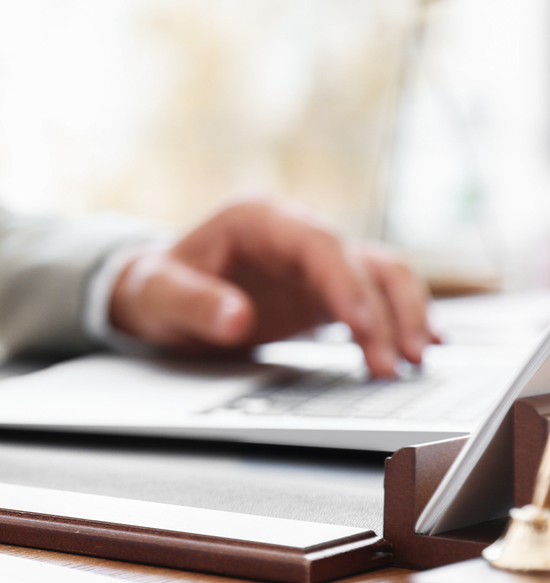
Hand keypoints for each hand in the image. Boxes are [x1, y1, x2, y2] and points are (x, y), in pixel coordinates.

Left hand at [108, 199, 438, 376]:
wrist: (159, 293)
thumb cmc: (158, 287)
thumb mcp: (159, 295)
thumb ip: (194, 304)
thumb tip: (236, 319)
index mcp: (256, 218)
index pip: (317, 243)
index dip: (346, 283)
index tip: (363, 327)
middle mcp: (294, 231)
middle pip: (358, 261)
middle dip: (383, 312)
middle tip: (395, 364)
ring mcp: (314, 260)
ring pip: (380, 275)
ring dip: (403, 315)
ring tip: (415, 361)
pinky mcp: (324, 288)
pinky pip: (375, 296)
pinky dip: (400, 319)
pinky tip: (424, 347)